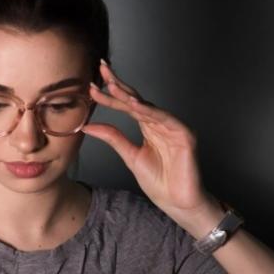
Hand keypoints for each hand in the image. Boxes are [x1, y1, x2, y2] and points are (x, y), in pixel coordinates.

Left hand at [81, 59, 222, 226]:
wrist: (178, 203)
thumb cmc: (161, 183)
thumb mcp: (131, 157)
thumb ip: (113, 138)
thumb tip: (89, 125)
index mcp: (149, 127)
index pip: (127, 106)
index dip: (110, 95)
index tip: (91, 87)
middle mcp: (161, 123)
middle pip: (137, 99)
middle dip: (119, 85)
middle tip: (101, 70)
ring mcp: (173, 127)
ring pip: (148, 107)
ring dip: (130, 96)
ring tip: (112, 86)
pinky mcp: (184, 135)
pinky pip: (165, 120)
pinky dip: (150, 112)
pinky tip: (135, 105)